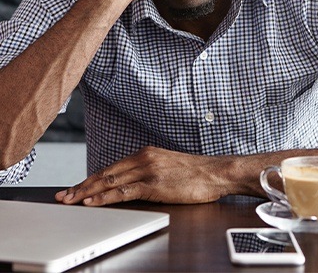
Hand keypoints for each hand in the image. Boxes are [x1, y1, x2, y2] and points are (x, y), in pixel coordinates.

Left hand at [55, 146, 231, 205]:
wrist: (215, 172)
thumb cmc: (194, 172)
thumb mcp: (166, 167)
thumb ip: (146, 171)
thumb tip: (128, 184)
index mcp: (145, 153)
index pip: (110, 167)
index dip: (90, 179)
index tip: (75, 188)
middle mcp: (143, 158)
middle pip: (105, 173)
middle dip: (82, 186)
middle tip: (63, 195)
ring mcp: (148, 170)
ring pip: (110, 181)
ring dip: (87, 192)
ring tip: (71, 200)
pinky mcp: (154, 184)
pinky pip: (124, 191)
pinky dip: (105, 197)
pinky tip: (93, 202)